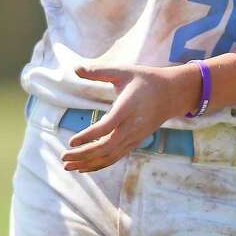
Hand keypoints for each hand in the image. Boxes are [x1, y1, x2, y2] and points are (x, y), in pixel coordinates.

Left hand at [61, 63, 198, 172]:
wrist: (172, 94)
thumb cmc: (145, 80)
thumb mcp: (124, 71)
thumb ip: (98, 71)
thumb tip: (75, 68)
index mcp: (128, 107)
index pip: (107, 127)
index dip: (88, 136)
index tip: (71, 141)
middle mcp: (132, 126)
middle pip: (106, 147)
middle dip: (83, 154)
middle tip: (63, 156)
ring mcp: (134, 137)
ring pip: (110, 156)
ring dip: (88, 163)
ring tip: (68, 166)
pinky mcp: (135, 142)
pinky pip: (116, 157)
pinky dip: (99, 165)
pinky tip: (84, 167)